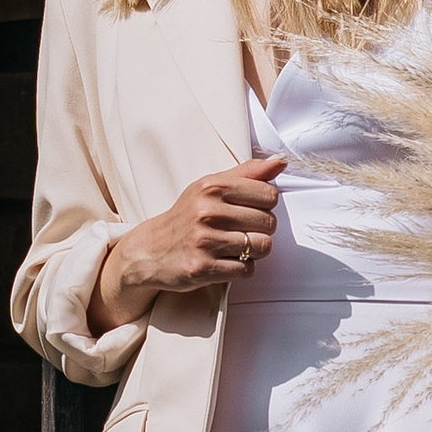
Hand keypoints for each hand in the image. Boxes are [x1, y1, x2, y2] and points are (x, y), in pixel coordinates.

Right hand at [91, 158, 286, 328]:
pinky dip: (242, 268)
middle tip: (240, 230)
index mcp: (211, 186)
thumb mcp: (210, 186)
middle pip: (269, 223)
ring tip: (235, 246)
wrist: (150, 249)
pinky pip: (247, 269)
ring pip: (262, 247)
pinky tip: (226, 261)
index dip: (265, 205)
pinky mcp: (203, 268)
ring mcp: (205, 241)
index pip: (269, 195)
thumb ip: (247, 173)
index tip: (250, 209)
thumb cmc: (187, 216)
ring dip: (254, 251)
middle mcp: (207, 212)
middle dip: (260, 229)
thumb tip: (280, 162)